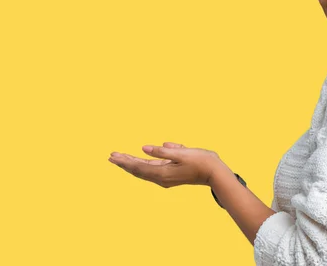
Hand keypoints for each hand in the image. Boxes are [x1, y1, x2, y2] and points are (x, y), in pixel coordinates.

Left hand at [108, 142, 222, 187]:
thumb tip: (143, 148)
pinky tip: (139, 158)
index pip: (138, 167)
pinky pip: (152, 169)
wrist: (216, 173)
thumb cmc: (201, 161)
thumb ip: (163, 151)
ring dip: (131, 164)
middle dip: (124, 163)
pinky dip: (142, 164)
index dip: (124, 162)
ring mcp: (166, 178)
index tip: (112, 156)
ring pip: (144, 170)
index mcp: (163, 173)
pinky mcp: (170, 175)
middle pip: (138, 170)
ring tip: (120, 159)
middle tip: (110, 156)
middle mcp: (162, 178)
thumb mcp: (182, 153)